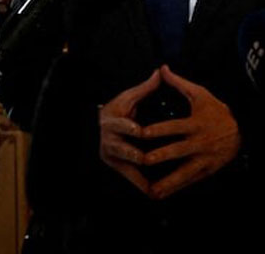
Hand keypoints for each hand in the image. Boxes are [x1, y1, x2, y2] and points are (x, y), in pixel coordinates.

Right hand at [98, 69, 160, 193]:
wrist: (104, 123)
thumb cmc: (121, 107)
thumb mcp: (130, 96)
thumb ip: (146, 87)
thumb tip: (160, 71)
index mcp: (111, 119)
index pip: (120, 124)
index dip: (129, 127)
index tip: (139, 130)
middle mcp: (107, 138)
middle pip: (119, 147)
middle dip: (132, 153)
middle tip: (144, 159)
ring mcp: (110, 153)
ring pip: (124, 165)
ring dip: (136, 174)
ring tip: (150, 183)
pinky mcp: (115, 164)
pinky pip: (128, 176)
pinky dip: (139, 183)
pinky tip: (151, 192)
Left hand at [142, 65, 240, 199]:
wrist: (244, 129)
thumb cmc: (217, 110)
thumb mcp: (201, 94)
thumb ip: (179, 83)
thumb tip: (162, 68)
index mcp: (196, 123)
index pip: (174, 127)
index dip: (158, 130)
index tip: (142, 134)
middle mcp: (200, 142)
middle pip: (178, 151)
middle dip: (160, 157)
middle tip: (143, 161)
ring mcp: (205, 158)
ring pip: (184, 172)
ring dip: (167, 181)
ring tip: (151, 190)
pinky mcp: (208, 170)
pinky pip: (190, 180)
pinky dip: (177, 188)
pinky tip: (163, 194)